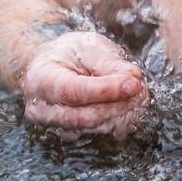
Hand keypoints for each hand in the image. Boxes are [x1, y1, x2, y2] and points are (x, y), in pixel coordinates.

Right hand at [21, 31, 148, 137]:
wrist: (54, 65)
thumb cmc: (70, 53)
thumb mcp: (87, 46)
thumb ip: (109, 63)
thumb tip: (133, 78)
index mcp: (40, 80)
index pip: (73, 91)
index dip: (105, 90)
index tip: (132, 83)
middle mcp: (43, 110)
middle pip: (84, 117)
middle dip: (118, 105)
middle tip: (140, 88)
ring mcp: (56, 126)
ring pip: (96, 127)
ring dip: (124, 112)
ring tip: (139, 92)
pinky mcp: (74, 134)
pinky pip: (101, 131)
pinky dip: (121, 119)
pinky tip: (132, 103)